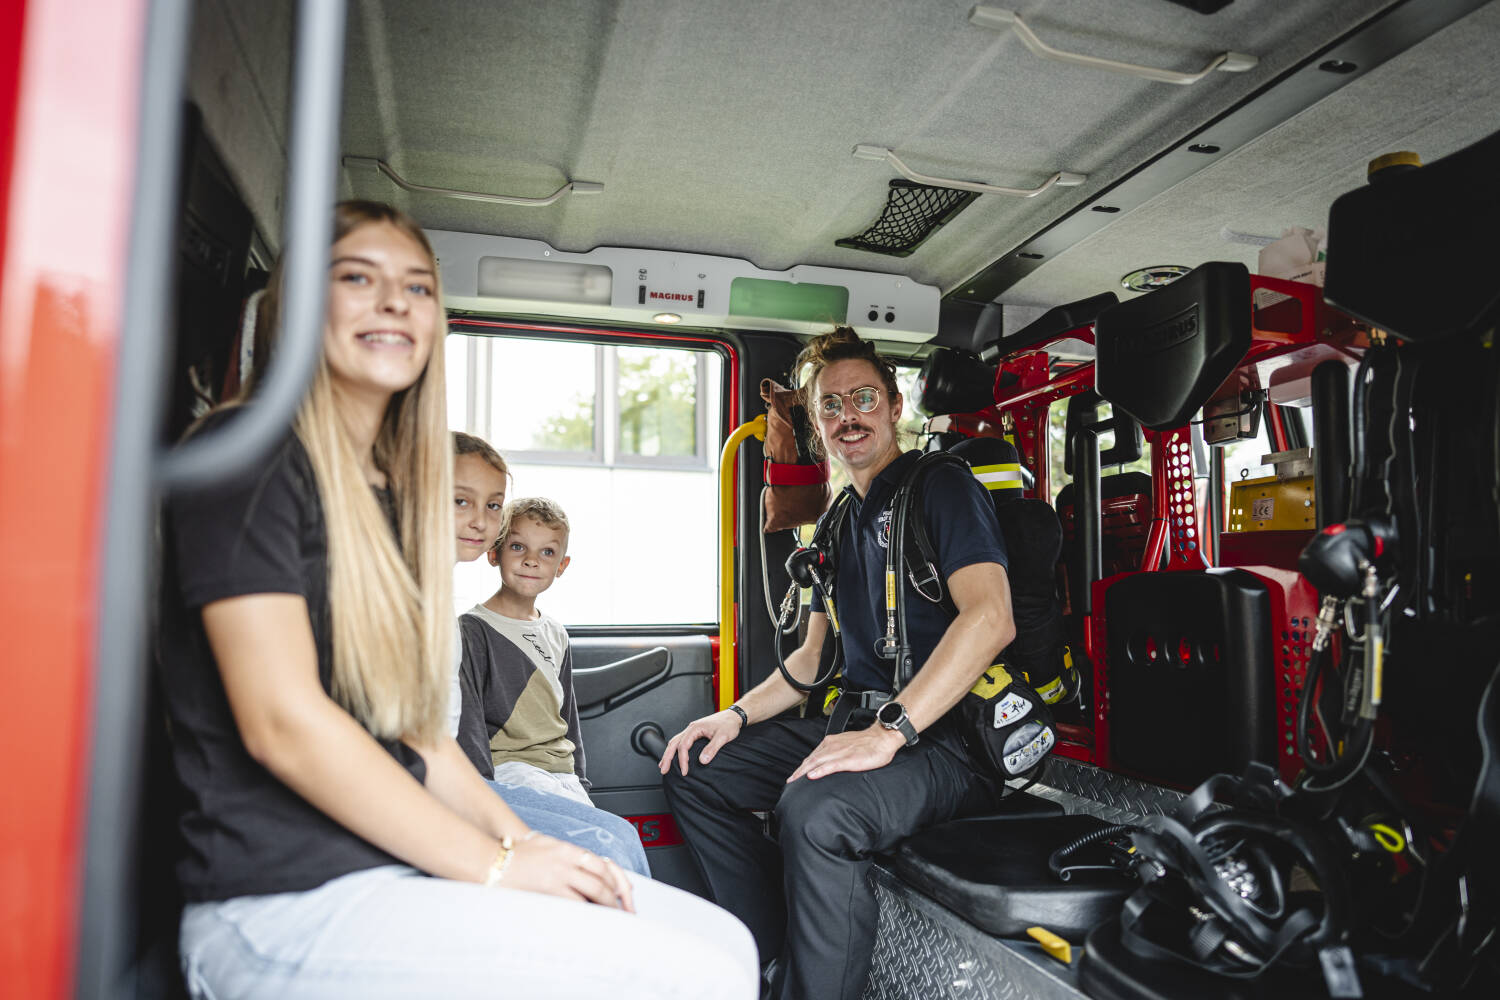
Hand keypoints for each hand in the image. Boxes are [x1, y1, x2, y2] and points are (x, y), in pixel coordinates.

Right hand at [499, 833, 635, 911]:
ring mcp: (557, 877)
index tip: (620, 892)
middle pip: (600, 881)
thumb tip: (582, 864)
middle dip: (613, 899)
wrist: (491, 860)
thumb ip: (564, 854)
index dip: (615, 880)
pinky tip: (589, 922)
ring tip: (609, 919)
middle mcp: (565, 862)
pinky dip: (584, 913)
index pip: (602, 864)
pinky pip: (572, 905)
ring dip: (603, 908)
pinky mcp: (547, 892)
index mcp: (567, 850)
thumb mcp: (544, 843)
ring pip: (590, 894)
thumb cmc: (514, 853)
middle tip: (621, 911)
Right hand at [658, 709, 743, 775]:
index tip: (684, 771)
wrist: (733, 716)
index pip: (683, 746)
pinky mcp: (694, 733)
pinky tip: (673, 755)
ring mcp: (692, 730)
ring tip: (663, 765)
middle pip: (673, 743)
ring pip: (675, 742)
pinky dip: (674, 749)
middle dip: (667, 757)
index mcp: (695, 728)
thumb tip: (702, 760)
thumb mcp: (723, 737)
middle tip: (663, 770)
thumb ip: (712, 748)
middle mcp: (691, 728)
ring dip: (668, 753)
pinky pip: (680, 741)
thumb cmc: (728, 724)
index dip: (682, 760)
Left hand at [786, 726, 903, 782]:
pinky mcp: (848, 759)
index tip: (795, 776)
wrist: (882, 737)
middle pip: (811, 760)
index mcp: (831, 743)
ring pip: (817, 762)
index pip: (813, 756)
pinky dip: (820, 770)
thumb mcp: (847, 746)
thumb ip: (836, 753)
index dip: (802, 767)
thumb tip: (828, 764)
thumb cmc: (868, 743)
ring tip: (795, 781)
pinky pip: (831, 765)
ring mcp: (839, 752)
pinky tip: (813, 776)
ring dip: (804, 772)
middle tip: (790, 782)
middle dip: (799, 772)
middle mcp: (832, 746)